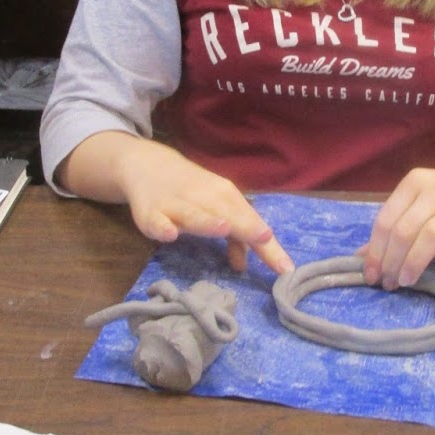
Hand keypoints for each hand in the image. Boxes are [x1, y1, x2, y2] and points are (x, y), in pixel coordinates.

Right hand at [124, 148, 292, 275]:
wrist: (149, 166)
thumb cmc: (192, 193)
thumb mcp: (217, 211)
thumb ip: (233, 239)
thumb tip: (243, 266)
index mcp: (226, 197)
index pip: (252, 222)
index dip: (268, 246)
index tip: (286, 268)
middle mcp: (204, 197)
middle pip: (228, 214)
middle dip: (246, 226)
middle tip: (265, 238)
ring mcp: (176, 204)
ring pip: (194, 214)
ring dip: (208, 222)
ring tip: (224, 229)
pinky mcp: (150, 213)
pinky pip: (156, 221)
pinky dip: (163, 227)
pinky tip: (170, 235)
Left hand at [362, 165, 434, 289]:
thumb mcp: (422, 201)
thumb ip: (396, 222)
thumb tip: (362, 256)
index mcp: (417, 181)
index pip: (387, 219)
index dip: (375, 250)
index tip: (371, 274)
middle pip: (406, 230)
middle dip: (392, 261)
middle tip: (389, 283)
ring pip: (433, 236)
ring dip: (415, 264)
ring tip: (407, 282)